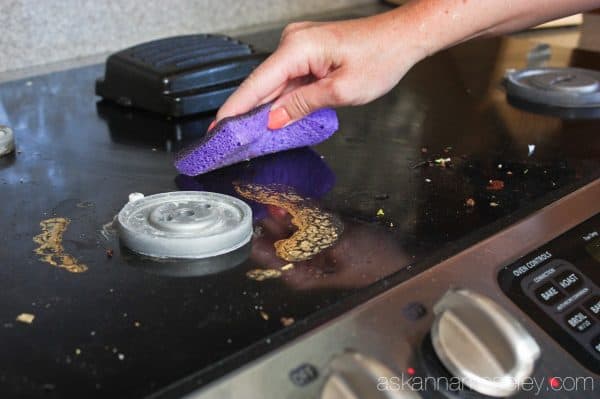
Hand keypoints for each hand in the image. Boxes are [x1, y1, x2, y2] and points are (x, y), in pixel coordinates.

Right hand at [215, 13, 427, 128]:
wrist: (402, 37)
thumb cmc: (380, 57)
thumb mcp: (341, 91)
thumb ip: (302, 106)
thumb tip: (273, 120)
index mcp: (297, 48)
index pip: (256, 84)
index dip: (234, 109)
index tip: (217, 130)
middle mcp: (292, 42)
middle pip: (261, 84)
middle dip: (245, 114)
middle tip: (228, 141)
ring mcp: (299, 46)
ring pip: (273, 84)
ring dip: (263, 109)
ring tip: (246, 136)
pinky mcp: (307, 53)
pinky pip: (287, 80)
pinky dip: (280, 100)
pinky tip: (271, 119)